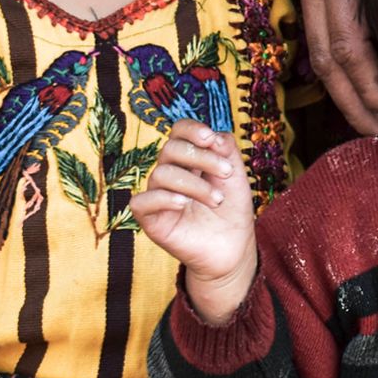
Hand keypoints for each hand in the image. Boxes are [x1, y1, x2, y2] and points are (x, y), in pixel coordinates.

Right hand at [131, 121, 257, 324]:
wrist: (233, 248)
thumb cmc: (232, 210)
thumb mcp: (235, 175)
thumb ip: (225, 150)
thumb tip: (213, 135)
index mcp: (189, 159)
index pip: (178, 131)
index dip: (192, 129)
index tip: (212, 139)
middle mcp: (170, 173)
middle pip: (170, 149)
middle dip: (202, 157)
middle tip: (226, 174)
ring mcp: (158, 196)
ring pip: (161, 174)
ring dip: (194, 184)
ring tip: (217, 200)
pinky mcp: (150, 219)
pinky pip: (141, 202)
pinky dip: (163, 198)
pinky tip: (184, 204)